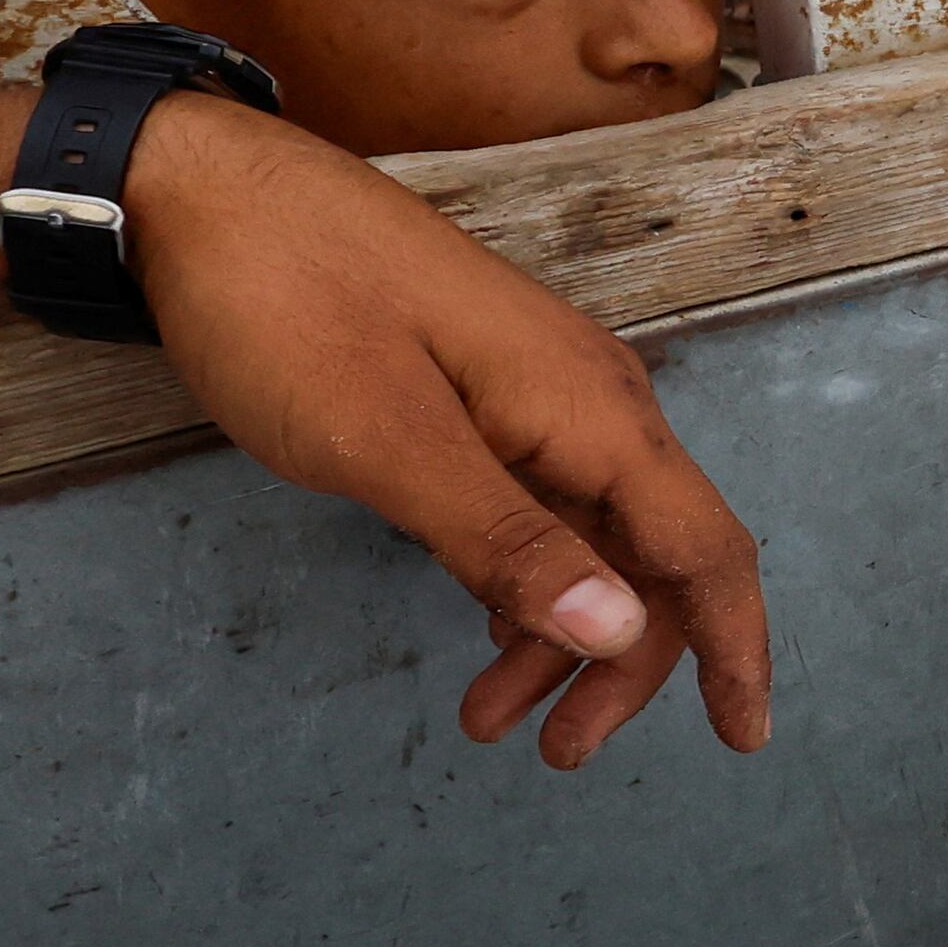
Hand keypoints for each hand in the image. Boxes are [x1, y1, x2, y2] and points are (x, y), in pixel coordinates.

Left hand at [131, 98, 771, 767]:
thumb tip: (622, 630)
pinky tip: (480, 628)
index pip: (704, 546)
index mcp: (589, 409)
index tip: (745, 740)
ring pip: (591, 537)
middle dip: (623, 664)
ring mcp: (537, 393)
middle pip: (654, 555)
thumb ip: (505, 542)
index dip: (734, 647)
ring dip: (556, 634)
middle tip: (554, 754)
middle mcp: (588, 399)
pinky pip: (540, 506)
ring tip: (486, 719)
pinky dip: (521, 582)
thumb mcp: (386, 443)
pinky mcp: (483, 392)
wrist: (203, 192)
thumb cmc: (289, 306)